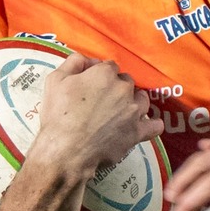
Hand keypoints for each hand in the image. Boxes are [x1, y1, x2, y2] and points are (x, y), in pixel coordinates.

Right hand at [30, 53, 163, 181]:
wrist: (66, 150)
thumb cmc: (58, 115)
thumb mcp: (55, 80)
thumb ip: (73, 63)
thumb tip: (87, 59)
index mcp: (105, 74)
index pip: (109, 67)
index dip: (100, 75)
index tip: (92, 85)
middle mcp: (123, 89)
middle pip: (126, 82)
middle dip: (116, 88)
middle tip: (102, 102)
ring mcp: (133, 111)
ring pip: (142, 100)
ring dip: (134, 102)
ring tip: (122, 112)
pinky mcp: (137, 132)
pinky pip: (154, 126)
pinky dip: (152, 124)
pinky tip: (146, 125)